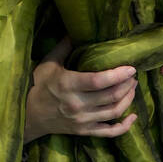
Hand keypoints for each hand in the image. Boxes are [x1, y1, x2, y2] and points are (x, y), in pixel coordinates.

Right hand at [24, 35, 138, 143]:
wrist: (29, 115)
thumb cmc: (39, 86)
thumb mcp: (48, 63)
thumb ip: (64, 47)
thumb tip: (77, 29)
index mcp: (68, 85)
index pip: (98, 81)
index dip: (118, 75)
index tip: (131, 68)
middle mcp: (77, 104)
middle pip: (111, 96)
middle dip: (127, 84)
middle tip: (133, 76)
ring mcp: (82, 120)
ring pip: (114, 112)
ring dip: (128, 99)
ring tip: (133, 88)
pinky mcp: (84, 131)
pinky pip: (109, 132)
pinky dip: (124, 126)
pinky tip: (133, 117)